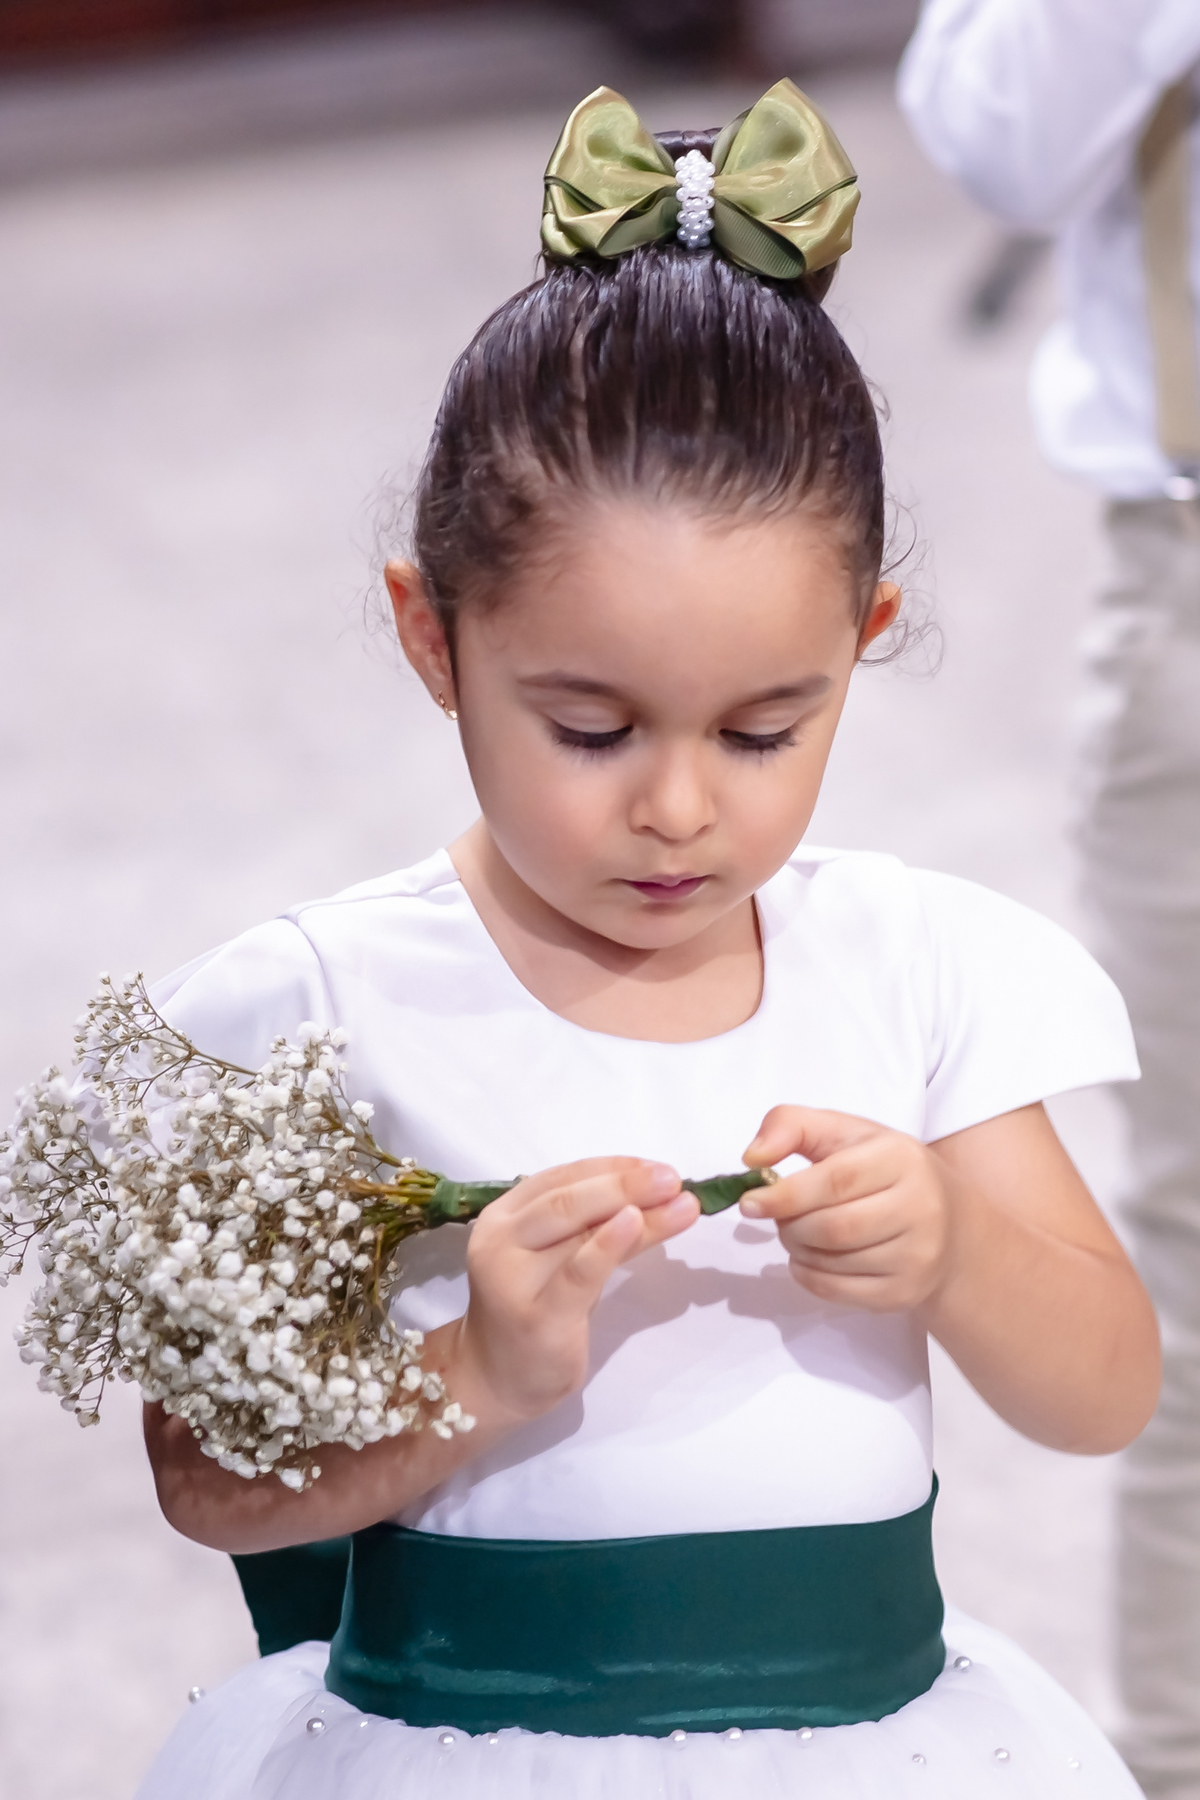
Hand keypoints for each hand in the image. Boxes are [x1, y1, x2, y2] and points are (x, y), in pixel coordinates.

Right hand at [451, 1158, 697, 1423]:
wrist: (495, 1379)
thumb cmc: (535, 1310)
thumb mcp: (561, 1259)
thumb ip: (594, 1227)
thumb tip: (657, 1195)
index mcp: (505, 1214)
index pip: (562, 1177)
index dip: (613, 1168)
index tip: (658, 1168)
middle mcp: (501, 1239)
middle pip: (567, 1199)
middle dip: (625, 1183)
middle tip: (673, 1179)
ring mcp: (515, 1278)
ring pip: (577, 1230)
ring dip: (636, 1211)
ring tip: (681, 1203)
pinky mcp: (539, 1316)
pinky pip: (578, 1273)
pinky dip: (607, 1244)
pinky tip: (634, 1223)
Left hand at [741, 1107, 954, 1311]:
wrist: (951, 1227)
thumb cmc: (884, 1172)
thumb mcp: (845, 1134)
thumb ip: (794, 1126)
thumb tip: (752, 1156)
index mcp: (900, 1158)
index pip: (835, 1180)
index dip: (786, 1194)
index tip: (750, 1202)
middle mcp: (919, 1206)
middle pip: (831, 1227)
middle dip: (790, 1225)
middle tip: (780, 1218)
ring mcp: (917, 1255)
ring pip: (833, 1261)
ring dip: (798, 1249)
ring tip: (800, 1233)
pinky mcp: (906, 1292)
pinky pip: (838, 1291)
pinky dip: (809, 1275)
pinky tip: (812, 1257)